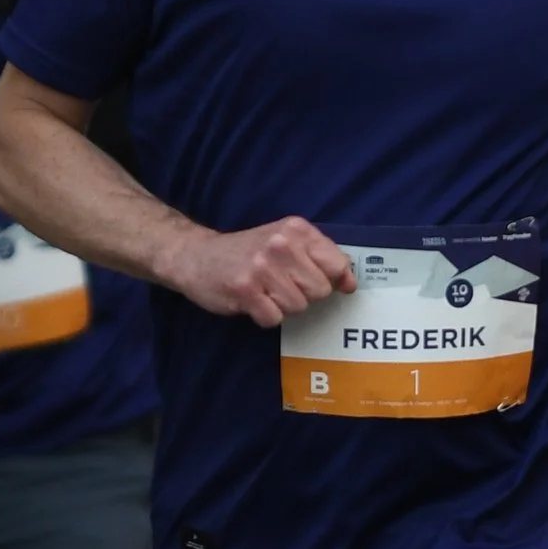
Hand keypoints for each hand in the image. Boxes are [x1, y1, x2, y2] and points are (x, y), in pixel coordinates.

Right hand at [159, 215, 354, 325]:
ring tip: (264, 291)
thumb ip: (320, 257)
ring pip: (298, 306)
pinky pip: (274, 319)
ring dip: (282, 306)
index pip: (337, 264)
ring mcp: (262, 267)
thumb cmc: (248, 252)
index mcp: (296, 229)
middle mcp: (281, 244)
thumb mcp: (286, 241)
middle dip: (303, 294)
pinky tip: (252, 301)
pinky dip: (264, 316)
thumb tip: (351, 283)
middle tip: (280, 284)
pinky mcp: (245, 290)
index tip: (316, 281)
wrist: (197, 256)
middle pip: (320, 290)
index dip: (332, 280)